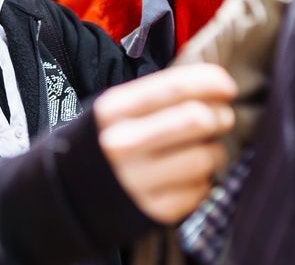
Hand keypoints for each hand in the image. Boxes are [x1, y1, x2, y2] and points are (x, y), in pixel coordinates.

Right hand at [93, 63, 235, 223]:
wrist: (67, 197)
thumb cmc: (103, 144)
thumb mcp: (116, 111)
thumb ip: (159, 97)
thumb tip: (216, 86)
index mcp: (114, 111)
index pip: (175, 87)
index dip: (211, 82)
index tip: (227, 87)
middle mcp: (124, 144)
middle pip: (198, 120)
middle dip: (221, 116)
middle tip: (222, 118)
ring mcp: (138, 181)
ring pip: (207, 156)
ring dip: (215, 151)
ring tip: (203, 150)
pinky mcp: (154, 212)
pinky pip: (201, 189)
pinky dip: (202, 180)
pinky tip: (187, 176)